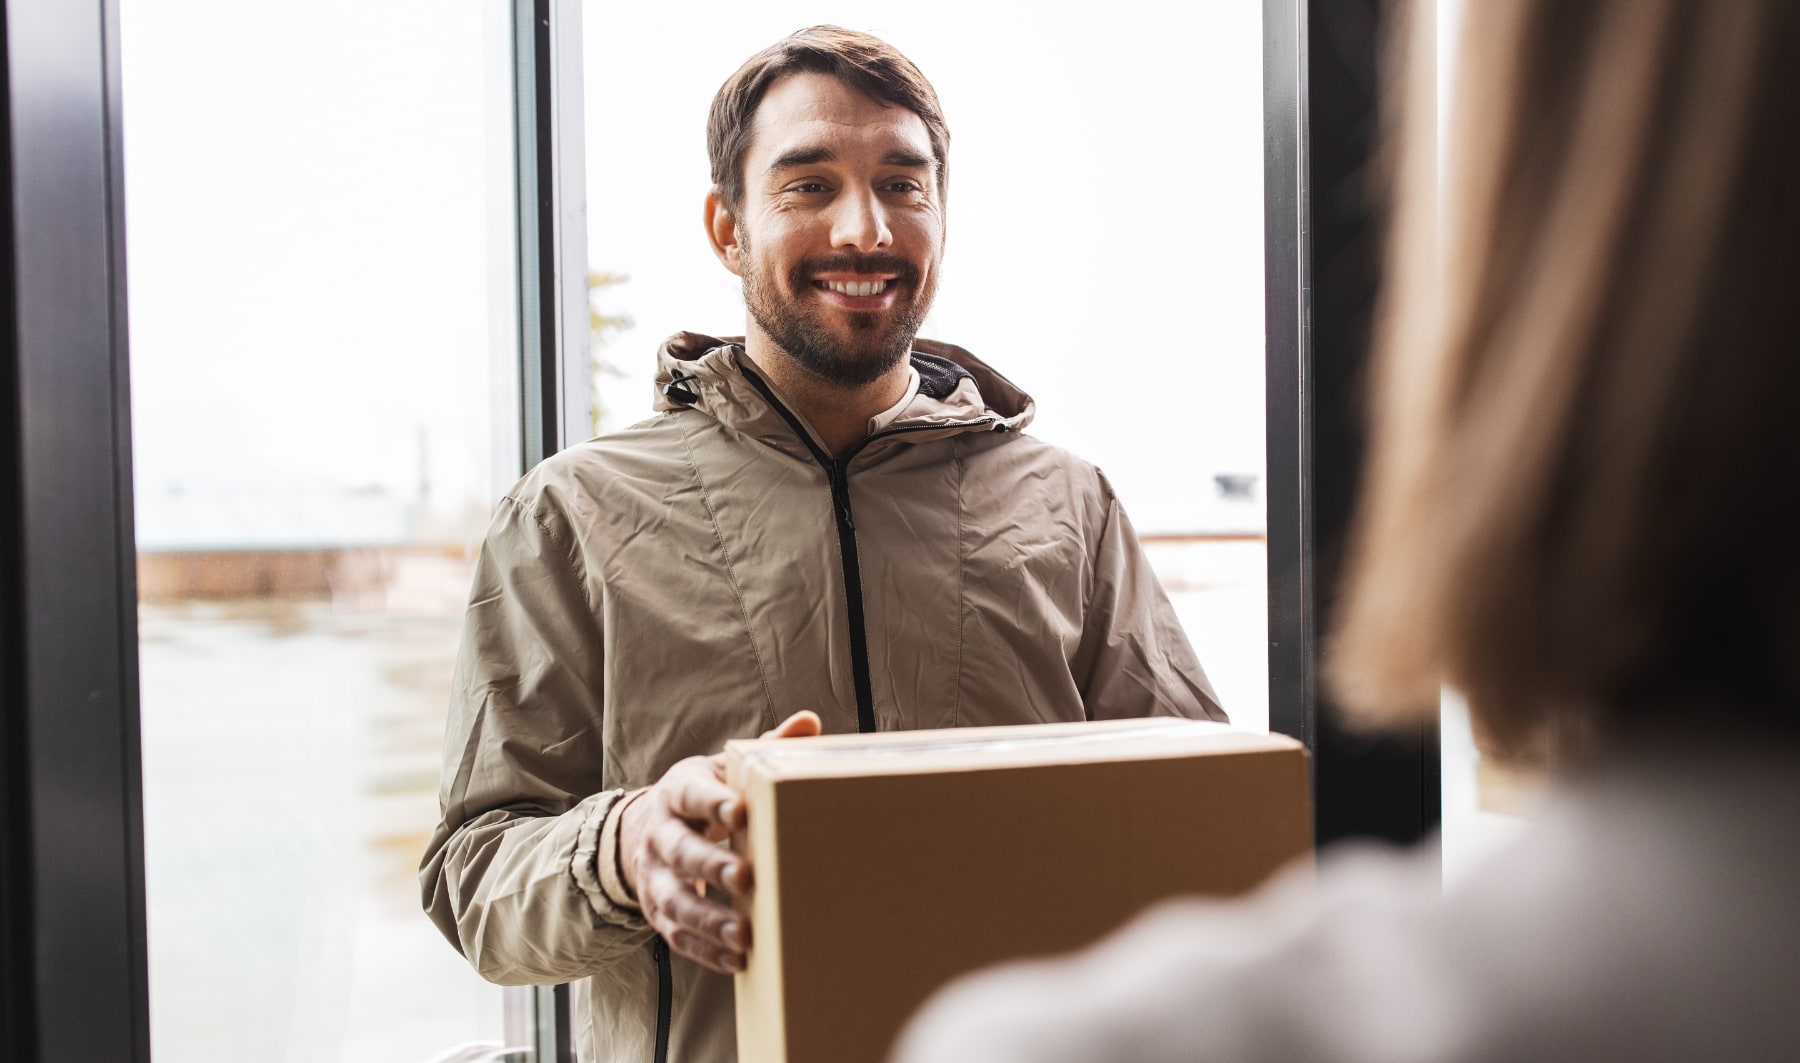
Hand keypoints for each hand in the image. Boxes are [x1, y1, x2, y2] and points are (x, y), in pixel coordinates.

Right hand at [619, 710, 820, 972]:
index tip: (740, 810)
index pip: (691, 794)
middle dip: (710, 866)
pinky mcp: (658, 912)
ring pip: (675, 901)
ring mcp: (656, 877)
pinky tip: (736, 960)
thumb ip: (765, 748)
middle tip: (744, 876)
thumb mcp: (725, 768)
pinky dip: (706, 951)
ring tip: (742, 934)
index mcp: (678, 791)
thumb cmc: (705, 796)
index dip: (713, 803)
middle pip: (680, 851)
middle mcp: (660, 834)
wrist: (649, 828)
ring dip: (708, 919)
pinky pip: (678, 936)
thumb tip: (810, 723)